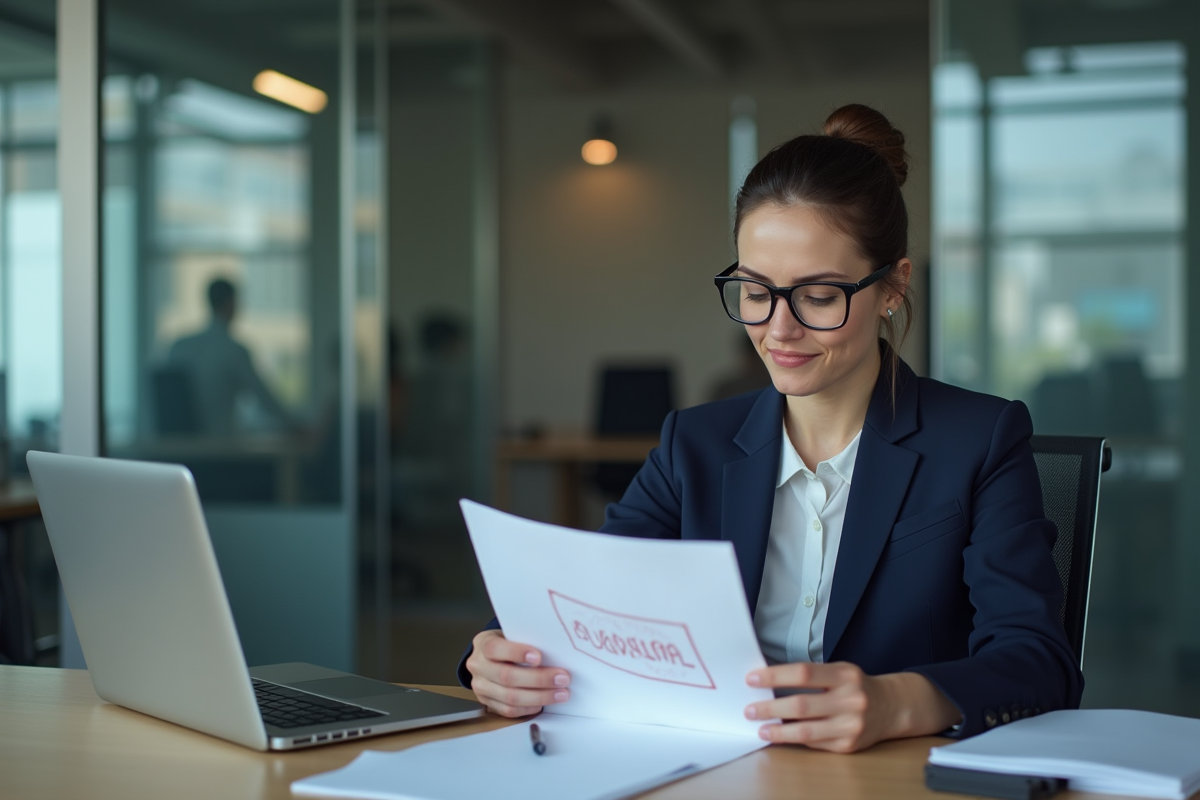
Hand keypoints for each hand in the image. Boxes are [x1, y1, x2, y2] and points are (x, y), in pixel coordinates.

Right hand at [465, 629, 571, 717]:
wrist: (489, 658)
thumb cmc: (508, 643)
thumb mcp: (512, 634)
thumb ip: (526, 640)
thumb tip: (555, 651)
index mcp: (483, 643)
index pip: (495, 648)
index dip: (516, 653)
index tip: (539, 657)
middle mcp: (478, 666)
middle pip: (507, 676)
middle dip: (538, 679)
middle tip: (562, 678)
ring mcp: (481, 687)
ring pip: (510, 697)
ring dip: (539, 697)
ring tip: (560, 694)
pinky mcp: (487, 703)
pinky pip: (509, 710)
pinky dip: (529, 707)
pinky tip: (544, 703)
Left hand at [744, 662, 958, 752]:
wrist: (891, 707)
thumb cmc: (855, 686)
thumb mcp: (839, 671)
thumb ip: (810, 676)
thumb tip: (768, 681)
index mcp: (845, 675)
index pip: (803, 673)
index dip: (775, 676)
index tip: (751, 679)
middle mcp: (851, 700)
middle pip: (801, 705)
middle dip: (770, 707)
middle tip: (749, 709)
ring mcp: (851, 726)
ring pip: (806, 731)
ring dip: (778, 730)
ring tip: (759, 728)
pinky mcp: (848, 746)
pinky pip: (814, 743)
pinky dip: (793, 739)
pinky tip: (779, 735)